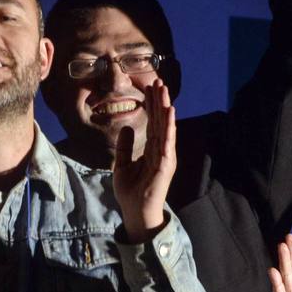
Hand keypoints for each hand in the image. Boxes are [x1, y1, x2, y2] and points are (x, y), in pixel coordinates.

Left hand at [112, 80, 175, 240]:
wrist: (135, 212)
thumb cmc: (131, 191)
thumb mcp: (122, 164)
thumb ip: (125, 146)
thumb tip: (126, 127)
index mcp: (152, 149)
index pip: (152, 122)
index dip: (151, 104)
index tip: (149, 87)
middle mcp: (161, 150)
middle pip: (160, 120)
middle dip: (159, 100)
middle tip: (158, 80)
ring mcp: (165, 156)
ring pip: (165, 127)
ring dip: (165, 108)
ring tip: (164, 90)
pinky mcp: (165, 164)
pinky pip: (167, 142)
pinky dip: (169, 126)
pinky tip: (170, 112)